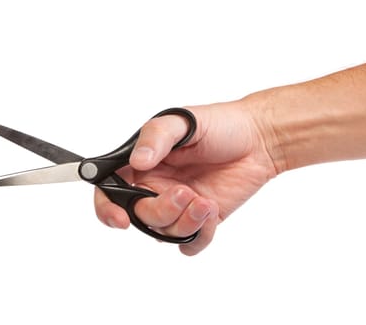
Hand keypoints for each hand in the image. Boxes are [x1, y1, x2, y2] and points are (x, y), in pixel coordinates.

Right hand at [94, 101, 277, 255]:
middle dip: (160, 211)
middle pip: (138, 215)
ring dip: (184, 221)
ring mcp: (176, 205)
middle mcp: (154, 186)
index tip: (121, 218)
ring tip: (204, 201)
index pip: (109, 189)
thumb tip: (137, 161)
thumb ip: (155, 138)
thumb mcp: (182, 121)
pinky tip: (211, 212)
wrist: (258, 140)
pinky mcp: (199, 219)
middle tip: (184, 193)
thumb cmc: (219, 124)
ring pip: (163, 232)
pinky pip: (189, 243)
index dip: (107, 208)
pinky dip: (199, 235)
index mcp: (140, 163)